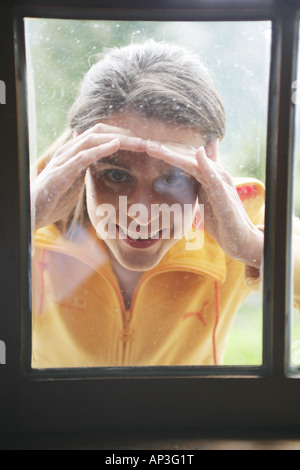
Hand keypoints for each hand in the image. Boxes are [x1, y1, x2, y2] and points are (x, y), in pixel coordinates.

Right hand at [31, 123, 144, 229]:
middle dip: (124, 134)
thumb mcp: (73, 184)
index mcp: (73, 154)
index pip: (100, 135)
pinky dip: (101, 148)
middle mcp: (69, 151)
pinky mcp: (62, 172)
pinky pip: (84, 155)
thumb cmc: (53, 200)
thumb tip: (96, 168)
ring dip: (119, 139)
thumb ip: (84, 173)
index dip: (121, 136)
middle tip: (147, 140)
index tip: (142, 142)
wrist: (33, 213)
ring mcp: (64, 160)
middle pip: (100, 132)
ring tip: (139, 141)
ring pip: (93, 139)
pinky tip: (116, 144)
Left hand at [145, 139, 263, 268]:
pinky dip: (207, 166)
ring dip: (178, 156)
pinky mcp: (226, 196)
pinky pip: (215, 178)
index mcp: (209, 176)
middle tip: (146, 144)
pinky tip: (198, 154)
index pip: (186, 161)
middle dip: (168, 151)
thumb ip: (197, 186)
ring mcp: (222, 184)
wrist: (240, 239)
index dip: (168, 154)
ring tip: (160, 148)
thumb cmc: (222, 219)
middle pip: (189, 159)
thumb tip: (186, 180)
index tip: (147, 148)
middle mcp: (216, 175)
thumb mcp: (206, 199)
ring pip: (198, 165)